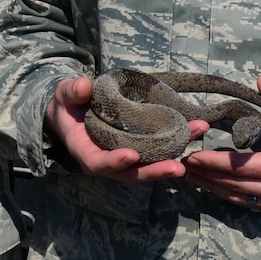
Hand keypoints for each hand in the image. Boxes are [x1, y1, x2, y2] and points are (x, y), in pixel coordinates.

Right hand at [45, 75, 205, 182]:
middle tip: (177, 168)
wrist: (75, 112)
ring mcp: (125, 157)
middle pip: (131, 173)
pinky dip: (177, 141)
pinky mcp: (139, 149)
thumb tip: (84, 86)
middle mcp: (107, 160)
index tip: (131, 155)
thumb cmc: (68, 104)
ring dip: (173, 155)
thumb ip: (71, 91)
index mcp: (84, 150)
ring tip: (196, 136)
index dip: (114, 162)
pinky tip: (196, 128)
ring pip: (149, 164)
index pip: (98, 163)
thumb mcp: (64, 94)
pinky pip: (158, 151)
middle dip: (154, 171)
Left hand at [180, 76, 260, 215]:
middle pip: (232, 187)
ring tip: (191, 177)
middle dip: (204, 176)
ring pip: (240, 200)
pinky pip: (254, 206)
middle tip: (178, 165)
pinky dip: (233, 197)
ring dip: (214, 189)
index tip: (189, 153)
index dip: (210, 161)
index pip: (237, 167)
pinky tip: (218, 189)